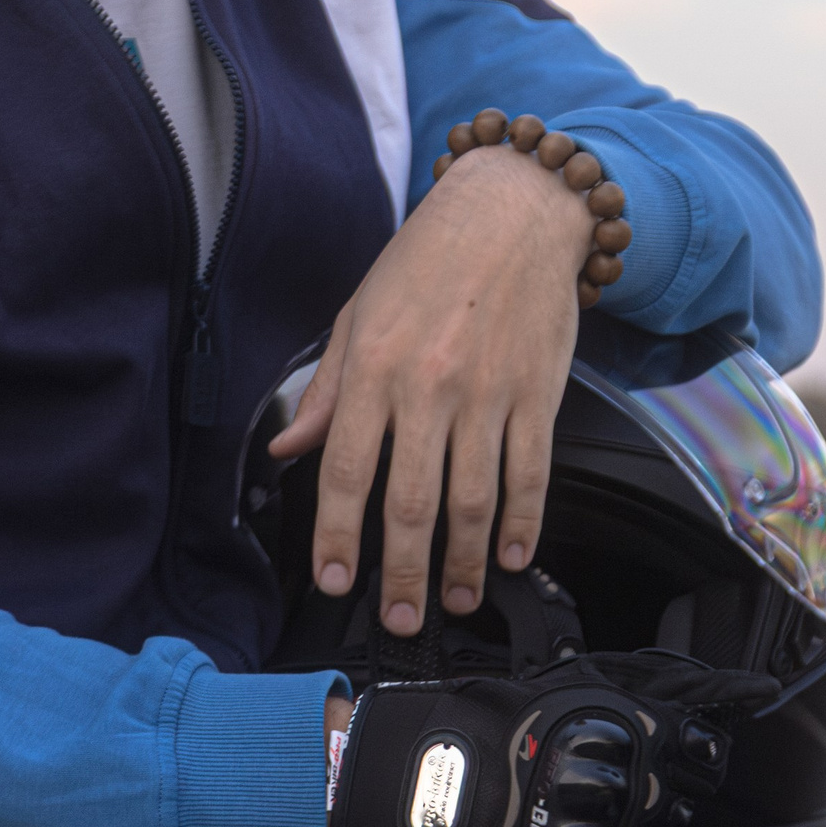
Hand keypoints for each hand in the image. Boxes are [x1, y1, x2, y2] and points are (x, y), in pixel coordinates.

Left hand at [271, 146, 591, 636]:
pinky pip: (531, 474)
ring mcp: (488, 393)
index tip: (335, 579)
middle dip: (402, 574)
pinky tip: (512, 555)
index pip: (347, 471)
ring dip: (465, 564)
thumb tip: (288, 446)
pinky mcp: (537, 394)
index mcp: (374, 366)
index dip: (339, 537)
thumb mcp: (358, 312)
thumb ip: (326, 389)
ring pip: (475, 501)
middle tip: (400, 618)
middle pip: (411, 503)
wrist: (514, 209)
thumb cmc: (430, 257)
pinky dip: (524, 524)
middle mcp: (429, 385)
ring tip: (456, 598)